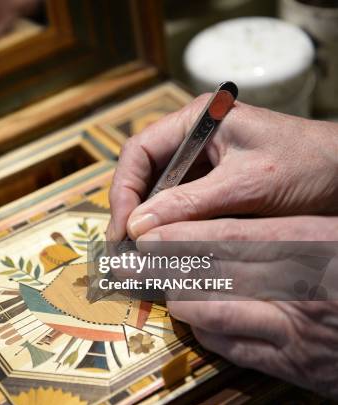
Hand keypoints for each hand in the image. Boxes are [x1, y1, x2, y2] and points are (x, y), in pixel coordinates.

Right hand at [107, 96, 337, 240]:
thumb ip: (190, 203)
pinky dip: (170, 229)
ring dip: (148, 223)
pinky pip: (182, 207)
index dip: (124, 190)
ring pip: (160, 193)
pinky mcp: (216, 186)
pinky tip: (165, 250)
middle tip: (124, 249)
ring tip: (139, 256)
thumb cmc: (310, 166)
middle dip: (132, 211)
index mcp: (197, 121)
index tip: (122, 228)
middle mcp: (195, 139)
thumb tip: (136, 226)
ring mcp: (205, 164)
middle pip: (145, 173)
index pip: (140, 151)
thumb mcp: (246, 184)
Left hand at [136, 216, 337, 398]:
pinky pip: (232, 347)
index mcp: (309, 245)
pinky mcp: (293, 364)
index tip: (147, 236)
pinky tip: (192, 319)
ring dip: (180, 299)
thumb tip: (221, 223)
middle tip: (128, 265)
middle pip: (211, 273)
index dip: (179, 237)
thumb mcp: (333, 234)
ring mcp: (293, 329)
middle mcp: (296, 287)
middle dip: (162, 268)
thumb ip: (283, 227)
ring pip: (214, 311)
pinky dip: (204, 332)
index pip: (228, 236)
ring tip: (162, 288)